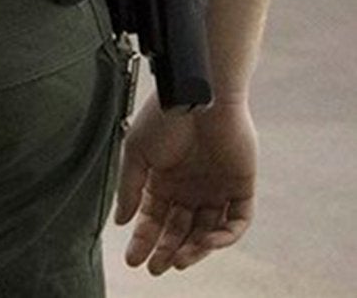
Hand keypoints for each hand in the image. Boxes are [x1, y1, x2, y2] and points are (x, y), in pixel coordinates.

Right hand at [117, 101, 257, 274]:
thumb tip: (121, 222)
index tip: (133, 259)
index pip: (153, 219)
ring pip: (207, 231)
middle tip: (156, 268)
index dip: (143, 240)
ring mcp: (216, 189)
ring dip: (194, 249)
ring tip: (179, 261)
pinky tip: (206, 242)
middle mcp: (190, 188)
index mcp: (163, 180)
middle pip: (179, 230)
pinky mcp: (241, 187)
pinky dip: (224, 236)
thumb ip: (130, 189)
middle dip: (167, 250)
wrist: (200, 95)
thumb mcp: (136, 153)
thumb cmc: (164, 118)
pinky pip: (237, 221)